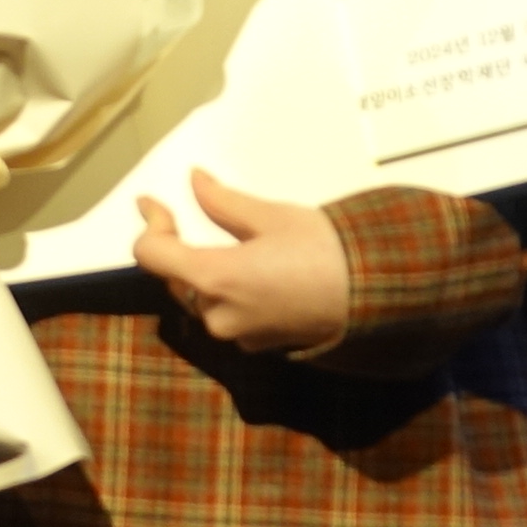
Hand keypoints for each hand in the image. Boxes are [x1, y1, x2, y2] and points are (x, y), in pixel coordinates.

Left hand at [132, 166, 351, 353]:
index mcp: (214, 278)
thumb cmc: (327, 250)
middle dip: (175, 247)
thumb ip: (222, 202)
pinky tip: (248, 270)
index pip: (151, 255)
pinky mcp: (258, 344)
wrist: (377, 295)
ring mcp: (238, 335)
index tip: (152, 202)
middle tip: (181, 214)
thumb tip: (194, 182)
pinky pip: (226, 314)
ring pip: (199, 298)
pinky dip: (225, 291)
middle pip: (175, 279)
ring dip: (200, 271)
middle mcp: (217, 314)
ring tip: (220, 241)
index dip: (149, 224)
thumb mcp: (271, 216)